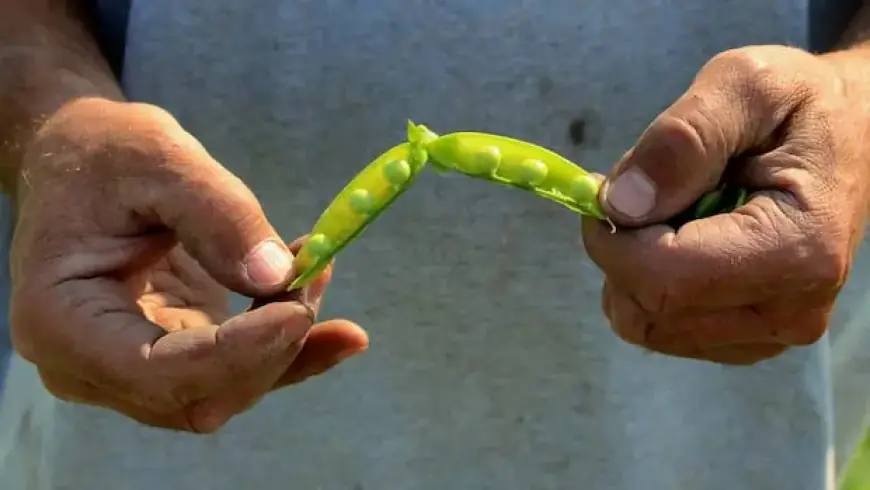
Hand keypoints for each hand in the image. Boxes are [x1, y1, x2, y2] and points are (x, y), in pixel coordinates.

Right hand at [10, 98, 367, 431]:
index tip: (296, 309)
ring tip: (321, 271)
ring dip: (287, 344)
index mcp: (61, 320)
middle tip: (316, 271)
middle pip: (198, 393)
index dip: (234, 354)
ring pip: (228, 390)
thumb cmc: (104, 153)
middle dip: (271, 346)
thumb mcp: (156, 157)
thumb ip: (215, 214)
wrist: (84, 163)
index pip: (154, 371)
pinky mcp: (173, 357)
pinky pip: (238, 372)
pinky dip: (290, 352)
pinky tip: (343, 334)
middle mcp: (89, 365)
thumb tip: (277, 276)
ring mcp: (131, 370)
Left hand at [582, 46, 869, 364]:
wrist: (852, 134)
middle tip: (645, 193)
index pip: (664, 280)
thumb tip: (620, 204)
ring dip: (631, 267)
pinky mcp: (749, 339)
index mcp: (798, 251)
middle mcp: (789, 311)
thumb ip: (683, 137)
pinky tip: (678, 240)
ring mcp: (770, 334)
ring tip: (670, 212)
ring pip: (647, 325)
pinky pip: (663, 327)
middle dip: (621, 249)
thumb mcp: (744, 85)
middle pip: (649, 309)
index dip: (612, 240)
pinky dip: (648, 284)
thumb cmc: (799, 104)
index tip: (605, 192)